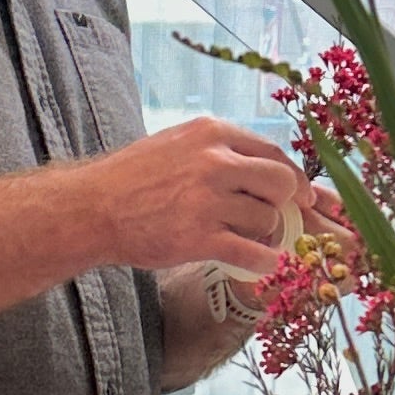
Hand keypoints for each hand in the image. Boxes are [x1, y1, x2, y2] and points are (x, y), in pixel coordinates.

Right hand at [90, 114, 311, 269]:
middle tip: (273, 219)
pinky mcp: (199, 238)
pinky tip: (258, 262)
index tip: (301, 195)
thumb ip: (219, 150)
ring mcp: (208, 200)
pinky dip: (263, 261)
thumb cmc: (132, 178)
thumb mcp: (177, 143)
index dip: (293, 177)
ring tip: (244, 238)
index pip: (273, 151)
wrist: (92, 208)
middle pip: (280, 183)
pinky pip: (254, 252)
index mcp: (212, 133)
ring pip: (267, 219)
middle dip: (282, 204)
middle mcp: (215, 161)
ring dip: (264, 234)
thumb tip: (264, 168)